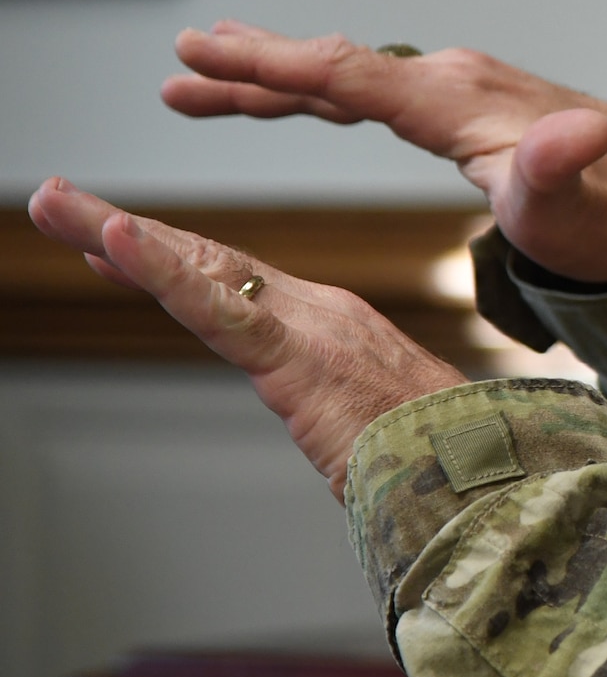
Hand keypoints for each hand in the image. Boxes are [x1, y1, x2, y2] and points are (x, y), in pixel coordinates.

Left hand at [27, 178, 465, 499]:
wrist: (482, 478)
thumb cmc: (440, 465)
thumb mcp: (378, 435)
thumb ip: (348, 423)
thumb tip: (347, 444)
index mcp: (335, 329)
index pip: (233, 284)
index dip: (167, 258)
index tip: (111, 239)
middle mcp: (318, 313)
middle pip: (204, 261)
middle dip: (119, 229)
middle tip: (57, 198)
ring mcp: (306, 327)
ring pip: (195, 270)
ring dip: (113, 232)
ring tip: (54, 201)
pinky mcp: (293, 356)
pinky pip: (214, 308)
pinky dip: (160, 270)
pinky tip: (113, 238)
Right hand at [162, 21, 606, 282]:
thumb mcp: (579, 207)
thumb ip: (560, 173)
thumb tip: (572, 132)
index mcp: (461, 102)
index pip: (349, 74)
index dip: (270, 65)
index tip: (201, 53)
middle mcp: (458, 83)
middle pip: (336, 67)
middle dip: (255, 66)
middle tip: (180, 64)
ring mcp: (466, 95)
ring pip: (353, 78)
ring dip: (280, 78)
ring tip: (207, 75)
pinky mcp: (474, 114)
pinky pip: (382, 94)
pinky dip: (330, 91)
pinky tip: (308, 96)